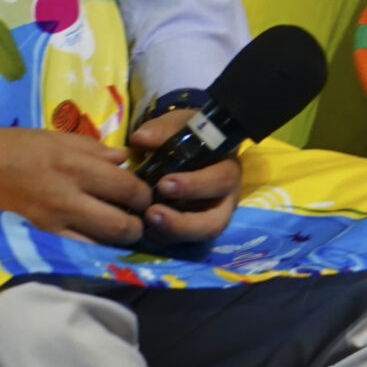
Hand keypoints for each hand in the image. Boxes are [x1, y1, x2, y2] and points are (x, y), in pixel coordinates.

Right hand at [0, 124, 151, 244]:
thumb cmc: (12, 147)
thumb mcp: (55, 137)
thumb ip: (93, 149)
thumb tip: (124, 160)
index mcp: (75, 165)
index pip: (128, 188)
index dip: (144, 195)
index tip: (144, 195)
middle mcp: (67, 197)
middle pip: (122, 224)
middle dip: (138, 224)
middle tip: (137, 218)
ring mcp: (51, 224)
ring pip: (101, 245)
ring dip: (116, 241)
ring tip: (117, 232)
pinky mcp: (36, 240)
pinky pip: (74, 253)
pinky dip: (90, 250)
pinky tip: (92, 241)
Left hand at [124, 106, 244, 242]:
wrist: (188, 147)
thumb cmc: (188, 135)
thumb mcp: (179, 125)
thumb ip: (162, 130)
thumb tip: (140, 139)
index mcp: (227, 169)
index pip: (220, 181)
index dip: (195, 186)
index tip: (164, 184)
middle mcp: (224, 199)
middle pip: (214, 222)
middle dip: (183, 223)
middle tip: (152, 213)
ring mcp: (209, 217)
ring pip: (196, 237)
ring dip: (170, 233)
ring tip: (144, 222)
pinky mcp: (191, 229)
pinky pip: (180, 241)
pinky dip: (161, 235)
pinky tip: (142, 225)